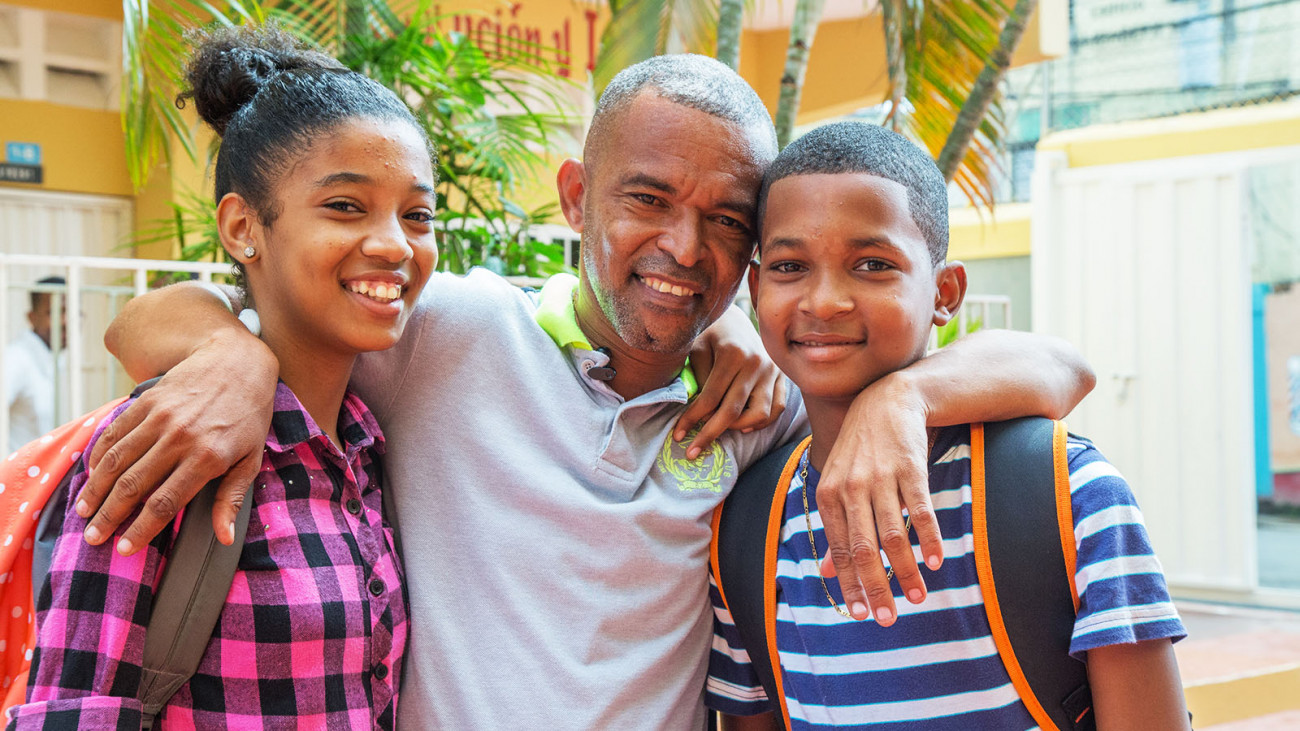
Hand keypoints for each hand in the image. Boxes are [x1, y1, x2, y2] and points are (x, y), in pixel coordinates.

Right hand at [77, 329, 277, 554]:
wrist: (238, 362)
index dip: (140, 530)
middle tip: (93, 537)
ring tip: (84, 511)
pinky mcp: (147, 401)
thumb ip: (232, 499)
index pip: (163, 504)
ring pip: (116, 461)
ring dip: (95, 490)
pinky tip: (90, 475)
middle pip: (132, 487)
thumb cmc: (248, 416)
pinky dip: (98, 456)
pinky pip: (115, 433)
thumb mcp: (250, 459)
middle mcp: (179, 439)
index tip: (124, 549)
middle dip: (109, 517)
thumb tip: (225, 539)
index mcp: (206, 458)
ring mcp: (159, 418)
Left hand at [678, 306, 786, 458]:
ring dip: (737, 428)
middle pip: (733, 411)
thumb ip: (697, 378)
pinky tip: (742, 425)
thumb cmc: (710, 334)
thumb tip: (698, 413)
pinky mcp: (782, 376)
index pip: (710, 398)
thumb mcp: (696, 348)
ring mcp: (772, 370)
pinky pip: (777, 408)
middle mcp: (756, 363)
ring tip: (719, 429)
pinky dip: (761, 422)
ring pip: (759, 414)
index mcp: (732, 353)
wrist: (736, 317)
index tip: (677, 435)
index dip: (692, 420)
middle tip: (691, 452)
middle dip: (709, 434)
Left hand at [816, 372, 941, 625]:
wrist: (887, 401)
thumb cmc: (861, 451)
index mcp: (828, 496)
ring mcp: (879, 477)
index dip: (850, 583)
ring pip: (892, 535)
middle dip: (876, 588)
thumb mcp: (839, 485)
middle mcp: (849, 488)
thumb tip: (826, 572)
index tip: (861, 614)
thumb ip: (836, 528)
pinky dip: (927, 538)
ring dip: (906, 571)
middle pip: (864, 549)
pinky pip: (919, 510)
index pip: (840, 550)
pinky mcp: (909, 467)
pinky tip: (935, 562)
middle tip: (888, 619)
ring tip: (917, 597)